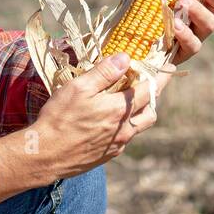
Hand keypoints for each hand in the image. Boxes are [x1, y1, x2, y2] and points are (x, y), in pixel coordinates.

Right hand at [30, 52, 158, 179]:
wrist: (44, 155)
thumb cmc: (59, 118)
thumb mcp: (79, 88)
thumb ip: (104, 72)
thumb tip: (125, 58)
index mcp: (119, 110)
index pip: (150, 89)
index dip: (161, 76)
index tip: (169, 66)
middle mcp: (124, 129)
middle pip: (151, 111)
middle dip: (154, 95)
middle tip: (150, 81)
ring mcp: (117, 144)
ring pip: (140, 126)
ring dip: (142, 111)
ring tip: (132, 99)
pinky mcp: (108, 155)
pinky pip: (126, 137)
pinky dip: (126, 125)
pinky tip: (112, 119)